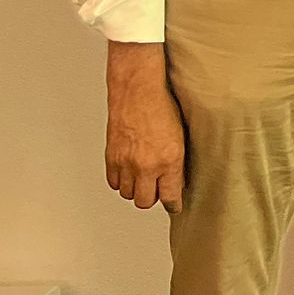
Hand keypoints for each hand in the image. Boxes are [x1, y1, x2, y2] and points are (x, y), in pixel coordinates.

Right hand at [104, 41, 184, 212]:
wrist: (138, 89)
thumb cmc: (163, 105)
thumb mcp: (181, 135)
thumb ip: (177, 161)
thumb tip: (177, 180)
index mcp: (169, 160)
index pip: (170, 196)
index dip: (173, 204)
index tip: (175, 205)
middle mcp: (146, 165)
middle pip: (145, 201)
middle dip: (153, 198)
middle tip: (158, 189)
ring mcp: (126, 163)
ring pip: (128, 194)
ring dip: (136, 189)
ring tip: (143, 178)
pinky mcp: (111, 157)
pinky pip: (114, 182)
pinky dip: (121, 181)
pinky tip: (129, 171)